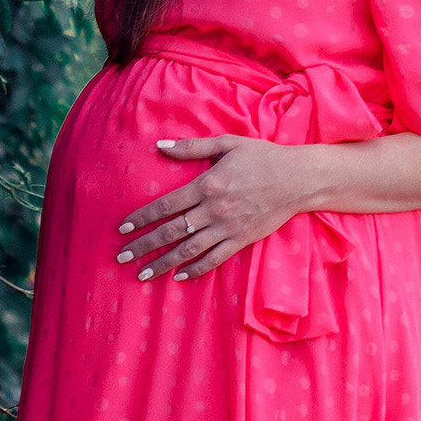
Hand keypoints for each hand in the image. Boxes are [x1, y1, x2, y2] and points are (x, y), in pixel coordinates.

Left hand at [113, 135, 320, 282]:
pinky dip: (196, 269)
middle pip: (171, 231)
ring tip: (143, 274)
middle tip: (122, 257)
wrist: (298, 178)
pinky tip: (179, 277)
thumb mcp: (227, 144)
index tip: (123, 228)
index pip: (166, 205)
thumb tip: (160, 146)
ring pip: (189, 250)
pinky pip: (215, 259)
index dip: (142, 218)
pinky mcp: (242, 239)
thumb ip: (191, 147)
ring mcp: (228, 227)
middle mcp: (214, 210)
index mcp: (207, 185)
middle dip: (144, 245)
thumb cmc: (262, 157)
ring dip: (164, 263)